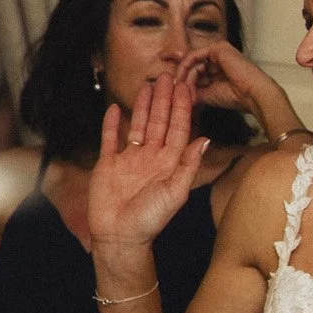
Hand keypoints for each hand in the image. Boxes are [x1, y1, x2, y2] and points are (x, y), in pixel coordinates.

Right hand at [88, 76, 210, 250]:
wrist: (120, 237)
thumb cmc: (152, 219)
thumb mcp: (176, 192)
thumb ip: (189, 165)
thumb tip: (205, 139)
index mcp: (170, 162)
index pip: (179, 129)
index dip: (183, 108)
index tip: (186, 86)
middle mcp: (152, 157)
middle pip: (160, 122)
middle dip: (165, 99)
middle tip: (168, 75)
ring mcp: (129, 159)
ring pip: (138, 125)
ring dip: (143, 106)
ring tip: (148, 84)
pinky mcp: (108, 164)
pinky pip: (109, 139)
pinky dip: (111, 123)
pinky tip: (115, 107)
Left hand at [177, 40, 304, 134]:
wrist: (253, 94)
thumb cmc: (237, 97)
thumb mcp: (208, 94)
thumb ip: (193, 91)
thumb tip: (177, 93)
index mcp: (220, 68)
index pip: (196, 72)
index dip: (185, 82)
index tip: (174, 93)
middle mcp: (220, 57)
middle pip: (193, 66)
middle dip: (183, 79)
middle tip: (175, 91)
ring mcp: (219, 51)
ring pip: (192, 62)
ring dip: (184, 75)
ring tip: (180, 88)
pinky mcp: (218, 48)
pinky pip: (195, 56)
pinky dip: (186, 66)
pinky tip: (181, 78)